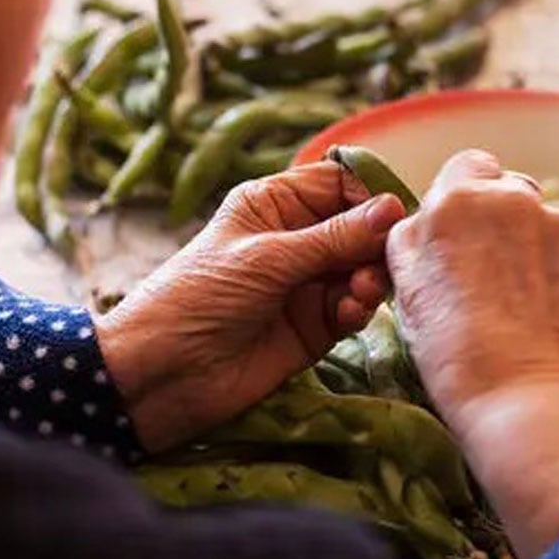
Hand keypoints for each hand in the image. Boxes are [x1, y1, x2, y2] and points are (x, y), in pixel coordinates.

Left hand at [96, 163, 405, 451]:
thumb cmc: (198, 297)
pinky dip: (359, 308)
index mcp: (274, 205)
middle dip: (375, 242)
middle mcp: (295, 239)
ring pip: (362, 269)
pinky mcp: (315, 326)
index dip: (368, 196)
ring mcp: (306, 284)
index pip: (337, 184)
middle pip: (359, 227)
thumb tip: (394, 208)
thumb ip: (334, 237)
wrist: (164, 374)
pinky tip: (348, 314)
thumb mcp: (267, 258)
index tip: (394, 216)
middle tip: (379, 263)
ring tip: (361, 292)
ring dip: (370, 278)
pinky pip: (353, 308)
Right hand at [386, 149, 558, 423]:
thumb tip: (425, 224)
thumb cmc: (452, 352)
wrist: (526, 399)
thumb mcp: (406, 289)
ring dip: (536, 252)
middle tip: (490, 276)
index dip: (462, 198)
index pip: (466, 165)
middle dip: (502, 223)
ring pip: (548, 226)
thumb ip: (414, 240)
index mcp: (459, 200)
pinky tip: (553, 319)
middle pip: (512, 192)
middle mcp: (518, 200)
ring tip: (524, 307)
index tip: (461, 234)